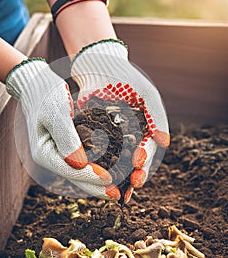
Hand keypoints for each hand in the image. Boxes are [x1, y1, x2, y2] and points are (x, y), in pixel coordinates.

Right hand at [6, 58, 119, 199]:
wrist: (38, 85)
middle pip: (76, 178)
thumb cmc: (46, 95)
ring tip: (119, 190)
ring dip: (98, 182)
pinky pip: (84, 163)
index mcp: (44, 153)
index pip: (69, 170)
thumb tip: (80, 164)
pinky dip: (97, 168)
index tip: (109, 179)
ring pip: (81, 173)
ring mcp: (59, 154)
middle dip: (97, 187)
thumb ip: (67, 138)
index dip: (90, 177)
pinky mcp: (68, 148)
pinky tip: (113, 171)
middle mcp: (51, 157)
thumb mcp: (56, 112)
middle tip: (118, 195)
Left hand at [71, 39, 169, 202]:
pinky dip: (97, 166)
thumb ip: (156, 115)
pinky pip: (96, 154)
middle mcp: (128, 136)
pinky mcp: (93, 135)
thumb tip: (165, 142)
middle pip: (132, 161)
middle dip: (132, 174)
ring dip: (116, 177)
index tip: (138, 166)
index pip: (147, 149)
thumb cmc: (125, 77)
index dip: (144, 160)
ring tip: (115, 192)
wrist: (97, 65)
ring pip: (115, 162)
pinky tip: (94, 176)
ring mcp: (110, 137)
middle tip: (130, 186)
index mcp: (144, 128)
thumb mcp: (146, 93)